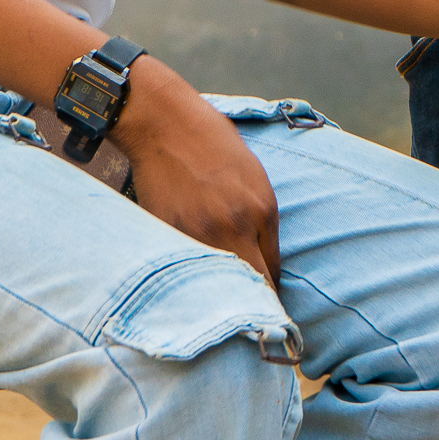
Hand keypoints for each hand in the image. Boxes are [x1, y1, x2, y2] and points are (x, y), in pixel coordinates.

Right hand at [111, 58, 282, 282]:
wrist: (167, 124)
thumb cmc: (214, 145)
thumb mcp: (254, 179)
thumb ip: (262, 224)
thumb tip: (262, 265)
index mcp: (261, 211)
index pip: (272, 275)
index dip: (269, 294)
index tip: (263, 304)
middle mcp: (233, 227)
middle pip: (250, 288)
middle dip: (250, 303)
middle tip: (245, 315)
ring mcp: (198, 233)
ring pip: (215, 285)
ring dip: (218, 294)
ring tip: (215, 299)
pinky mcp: (167, 233)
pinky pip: (184, 268)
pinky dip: (187, 277)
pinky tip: (187, 277)